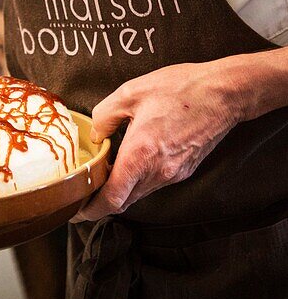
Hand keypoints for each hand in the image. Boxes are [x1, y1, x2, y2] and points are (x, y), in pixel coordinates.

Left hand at [73, 60, 238, 221]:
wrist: (222, 93)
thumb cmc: (179, 89)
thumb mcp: (130, 93)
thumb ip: (104, 116)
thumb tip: (95, 135)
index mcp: (141, 154)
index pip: (112, 199)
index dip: (91, 210)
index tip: (76, 210)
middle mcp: (159, 172)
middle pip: (124, 200)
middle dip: (102, 200)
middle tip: (85, 189)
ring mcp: (174, 174)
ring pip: (139, 192)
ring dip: (121, 188)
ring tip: (106, 169)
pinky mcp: (184, 170)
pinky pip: (155, 182)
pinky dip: (139, 178)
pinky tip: (133, 158)